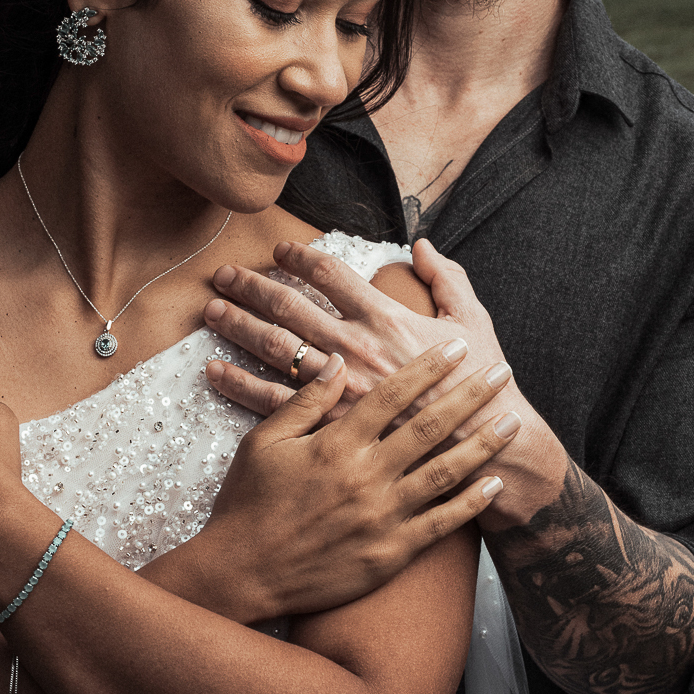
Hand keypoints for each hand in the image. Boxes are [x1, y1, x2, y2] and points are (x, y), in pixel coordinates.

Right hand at [193, 343, 519, 619]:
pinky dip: (470, 503)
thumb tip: (340, 361)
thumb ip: (307, 400)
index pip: (393, 394)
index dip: (429, 368)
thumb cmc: (249, 501)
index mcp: (336, 443)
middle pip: (430, 427)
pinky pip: (440, 525)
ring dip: (483, 445)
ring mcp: (381, 518)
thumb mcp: (265, 440)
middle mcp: (365, 476)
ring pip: (445, 473)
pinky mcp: (389, 555)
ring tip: (512, 422)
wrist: (242, 573)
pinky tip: (493, 483)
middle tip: (500, 371)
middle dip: (470, 395)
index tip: (457, 348)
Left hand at [204, 238, 513, 425]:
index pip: (331, 274)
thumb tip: (422, 245)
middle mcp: (353, 347)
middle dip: (252, 286)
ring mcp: (336, 387)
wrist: (482, 447)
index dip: (301, 255)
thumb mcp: (471, 319)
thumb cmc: (479, 383)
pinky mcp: (327, 425)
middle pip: (288, 305)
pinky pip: (272, 401)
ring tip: (211, 310)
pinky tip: (214, 372)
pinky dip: (239, 384)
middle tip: (224, 274)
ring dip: (238, 326)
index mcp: (384, 317)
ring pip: (273, 348)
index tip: (280, 249)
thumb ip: (446, 277)